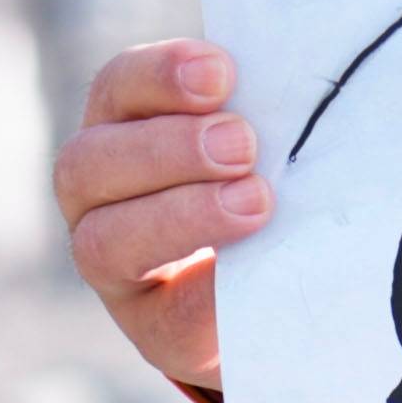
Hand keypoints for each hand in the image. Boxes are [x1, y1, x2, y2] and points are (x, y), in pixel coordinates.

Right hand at [57, 41, 268, 391]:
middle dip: (167, 148)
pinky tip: (255, 271)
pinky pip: (165, 316)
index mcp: (124, 127)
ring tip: (255, 203)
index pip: (116, 88)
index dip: (158, 75)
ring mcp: (117, 268)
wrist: (295, 279)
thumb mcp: (274, 136)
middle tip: (242, 145)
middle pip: (90, 162)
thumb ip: (271, 109)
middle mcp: (101, 195)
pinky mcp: (154, 330)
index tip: (222, 72)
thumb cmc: (285, 179)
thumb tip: (311, 82)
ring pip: (103, 241)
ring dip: (179, 217)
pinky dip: (207, 294)